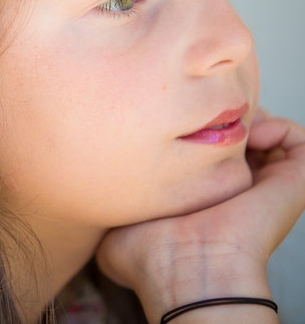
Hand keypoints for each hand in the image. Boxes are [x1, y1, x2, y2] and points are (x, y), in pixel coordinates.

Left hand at [95, 109, 304, 322]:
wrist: (187, 270)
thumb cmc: (151, 254)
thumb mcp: (114, 232)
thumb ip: (108, 211)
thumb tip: (93, 205)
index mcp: (202, 195)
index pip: (206, 151)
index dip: (192, 126)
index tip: (173, 114)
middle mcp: (234, 188)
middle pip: (236, 136)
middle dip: (221, 114)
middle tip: (203, 108)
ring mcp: (265, 184)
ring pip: (267, 132)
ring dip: (250, 115)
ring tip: (227, 117)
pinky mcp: (291, 183)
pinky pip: (298, 140)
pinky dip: (279, 126)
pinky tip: (249, 131)